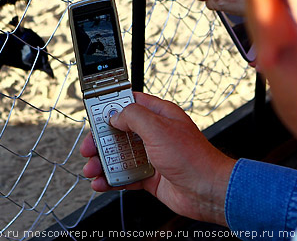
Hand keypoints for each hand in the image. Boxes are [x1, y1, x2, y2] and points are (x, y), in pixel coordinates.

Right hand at [80, 92, 235, 225]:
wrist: (208, 192)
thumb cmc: (194, 158)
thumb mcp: (158, 129)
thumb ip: (134, 117)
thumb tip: (115, 115)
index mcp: (159, 116)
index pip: (130, 104)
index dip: (110, 107)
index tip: (94, 114)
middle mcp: (155, 134)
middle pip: (119, 132)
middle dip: (100, 141)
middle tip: (88, 148)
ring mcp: (152, 156)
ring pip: (120, 156)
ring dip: (103, 162)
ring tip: (92, 170)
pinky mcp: (151, 177)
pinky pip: (126, 176)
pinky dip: (112, 180)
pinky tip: (102, 183)